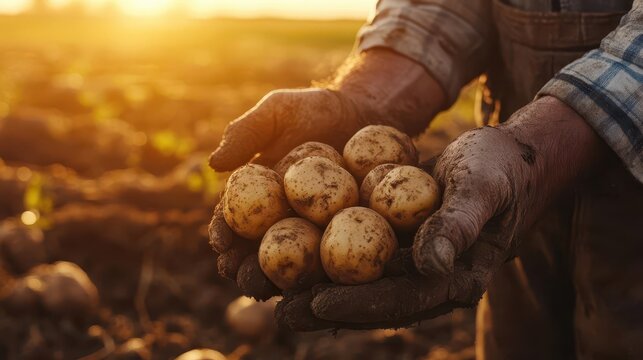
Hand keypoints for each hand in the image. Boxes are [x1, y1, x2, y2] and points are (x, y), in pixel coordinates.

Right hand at [208, 50, 447, 299]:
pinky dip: (323, 273)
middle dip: (246, 268)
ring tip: (272, 291)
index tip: (220, 244)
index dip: (223, 234)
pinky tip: (319, 286)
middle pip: (258, 249)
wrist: (365, 111)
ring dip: (278, 280)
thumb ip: (245, 133)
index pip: (233, 219)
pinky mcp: (345, 232)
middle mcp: (281, 217)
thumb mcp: (276, 112)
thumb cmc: (314, 109)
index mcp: (258, 193)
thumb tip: (214, 164)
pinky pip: (332, 255)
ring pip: (292, 261)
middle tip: (242, 278)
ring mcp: (313, 228)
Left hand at [276, 96, 605, 329]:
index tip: (319, 302)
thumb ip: (460, 224)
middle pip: (373, 300)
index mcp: (457, 278)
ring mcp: (414, 263)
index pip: (404, 299)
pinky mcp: (399, 242)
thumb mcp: (483, 189)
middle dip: (327, 308)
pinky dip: (326, 256)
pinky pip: (359, 254)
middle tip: (281, 312)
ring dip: (318, 289)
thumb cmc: (501, 169)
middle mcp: (431, 279)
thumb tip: (431, 266)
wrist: (505, 155)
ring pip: (360, 282)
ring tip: (273, 295)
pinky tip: (291, 254)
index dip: (360, 304)